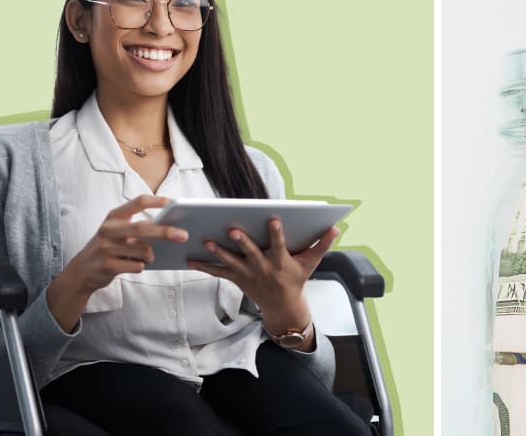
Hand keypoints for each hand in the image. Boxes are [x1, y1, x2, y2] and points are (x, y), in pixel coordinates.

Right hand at [47, 195, 188, 331]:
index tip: (173, 202)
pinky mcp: (107, 265)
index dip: (157, 201)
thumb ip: (137, 228)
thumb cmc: (107, 249)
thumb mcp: (117, 233)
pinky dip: (141, 267)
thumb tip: (169, 226)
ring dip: (151, 256)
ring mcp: (106, 247)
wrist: (80, 272)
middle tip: (184, 235)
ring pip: (143, 250)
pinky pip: (137, 266)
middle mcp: (109, 229)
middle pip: (143, 227)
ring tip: (145, 257)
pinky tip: (132, 265)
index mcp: (114, 217)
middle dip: (166, 231)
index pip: (138, 202)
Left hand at [188, 218, 338, 350]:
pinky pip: (218, 272)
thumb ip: (322, 245)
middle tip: (233, 229)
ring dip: (218, 252)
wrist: (282, 306)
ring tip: (206, 241)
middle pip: (251, 253)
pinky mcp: (237, 278)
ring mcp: (248, 274)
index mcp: (282, 262)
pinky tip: (189, 259)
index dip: (277, 233)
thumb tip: (335, 228)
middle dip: (242, 242)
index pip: (280, 246)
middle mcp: (263, 268)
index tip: (273, 220)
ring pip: (231, 262)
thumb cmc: (296, 279)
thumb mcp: (311, 263)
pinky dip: (204, 266)